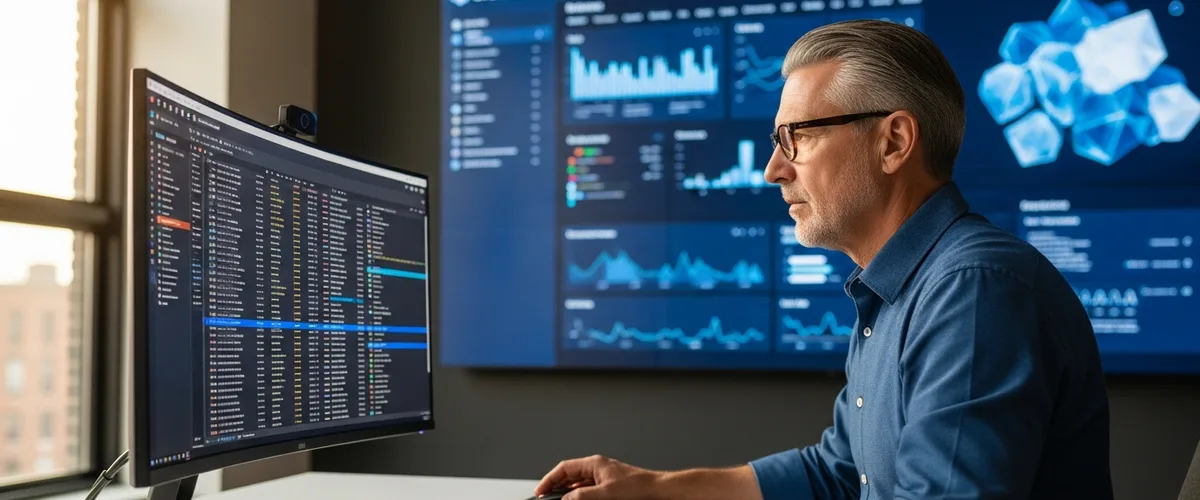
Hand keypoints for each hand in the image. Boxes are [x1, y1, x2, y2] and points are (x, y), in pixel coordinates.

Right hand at [534, 455, 661, 499]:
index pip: (565, 468)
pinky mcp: (607, 485)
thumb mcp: (605, 493)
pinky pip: (587, 488)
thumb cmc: (637, 486)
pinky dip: (578, 494)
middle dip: (556, 485)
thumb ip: (583, 495)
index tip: (540, 490)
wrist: (656, 490)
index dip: (550, 479)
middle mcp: (597, 467)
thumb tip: (566, 498)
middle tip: (544, 496)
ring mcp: (602, 476)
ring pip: (577, 482)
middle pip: (569, 475)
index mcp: (594, 463)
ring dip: (567, 491)